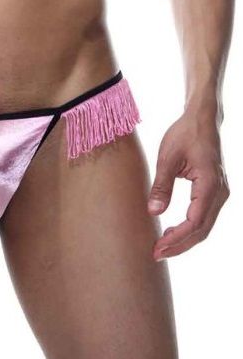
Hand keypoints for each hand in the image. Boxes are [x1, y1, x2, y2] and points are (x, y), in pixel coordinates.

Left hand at [147, 108, 229, 259]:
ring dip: (185, 239)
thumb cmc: (184, 134)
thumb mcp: (167, 157)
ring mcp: (220, 193)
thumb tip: (154, 213)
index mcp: (209, 184)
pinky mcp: (215, 191)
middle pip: (202, 230)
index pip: (194, 221)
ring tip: (162, 247)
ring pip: (205, 225)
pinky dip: (190, 228)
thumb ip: (161, 186)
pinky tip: (172, 231)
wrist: (202, 119)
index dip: (176, 238)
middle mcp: (220, 192)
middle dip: (180, 245)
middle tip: (157, 254)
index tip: (158, 247)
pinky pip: (205, 216)